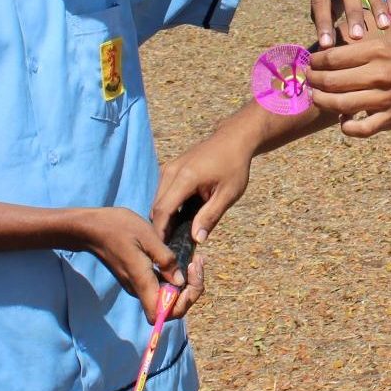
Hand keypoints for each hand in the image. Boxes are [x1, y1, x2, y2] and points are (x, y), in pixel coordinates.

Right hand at [77, 207, 184, 323]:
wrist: (92, 228)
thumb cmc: (118, 227)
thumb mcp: (147, 236)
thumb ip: (165, 260)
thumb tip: (180, 282)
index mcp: (142, 281)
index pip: (161, 314)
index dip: (180, 304)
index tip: (189, 278)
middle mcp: (139, 289)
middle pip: (169, 309)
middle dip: (189, 293)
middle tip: (196, 265)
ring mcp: (138, 285)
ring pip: (167, 298)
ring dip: (185, 285)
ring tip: (194, 261)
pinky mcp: (138, 278)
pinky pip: (161, 287)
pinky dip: (176, 279)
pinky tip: (183, 260)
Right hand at [150, 131, 256, 317]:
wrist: (233, 139)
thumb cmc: (234, 166)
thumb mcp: (227, 194)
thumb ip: (210, 216)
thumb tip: (196, 239)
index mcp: (185, 178)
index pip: (163, 210)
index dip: (160, 232)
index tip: (163, 251)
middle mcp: (171, 171)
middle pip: (156, 207)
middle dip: (160, 229)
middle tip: (169, 249)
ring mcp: (168, 169)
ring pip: (157, 200)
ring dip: (164, 219)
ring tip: (175, 238)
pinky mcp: (170, 169)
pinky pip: (162, 193)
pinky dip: (167, 208)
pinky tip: (179, 221)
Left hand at [308, 37, 390, 137]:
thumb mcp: (385, 45)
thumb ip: (358, 49)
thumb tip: (324, 54)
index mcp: (377, 51)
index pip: (333, 58)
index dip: (315, 63)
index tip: (309, 64)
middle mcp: (381, 74)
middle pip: (332, 81)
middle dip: (313, 82)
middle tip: (307, 81)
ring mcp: (386, 98)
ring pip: (341, 105)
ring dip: (322, 102)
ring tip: (316, 98)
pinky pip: (361, 129)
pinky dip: (346, 127)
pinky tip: (342, 121)